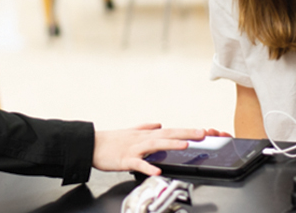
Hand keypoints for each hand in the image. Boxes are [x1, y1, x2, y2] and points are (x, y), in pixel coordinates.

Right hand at [92, 123, 225, 175]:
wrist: (92, 145)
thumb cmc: (111, 140)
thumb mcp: (131, 131)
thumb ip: (146, 127)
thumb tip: (159, 123)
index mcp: (146, 134)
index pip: (171, 130)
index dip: (187, 130)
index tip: (203, 131)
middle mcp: (143, 139)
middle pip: (168, 134)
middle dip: (186, 133)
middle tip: (203, 134)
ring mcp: (135, 149)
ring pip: (156, 145)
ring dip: (171, 144)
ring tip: (185, 145)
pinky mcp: (126, 159)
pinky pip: (139, 164)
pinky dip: (148, 167)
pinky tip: (157, 171)